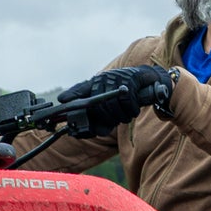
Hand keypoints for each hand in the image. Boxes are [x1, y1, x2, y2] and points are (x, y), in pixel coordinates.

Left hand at [57, 66, 174, 134]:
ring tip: (125, 117)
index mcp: (96, 84)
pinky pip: (128, 101)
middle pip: (98, 105)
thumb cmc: (126, 96)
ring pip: (113, 104)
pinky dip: (132, 111)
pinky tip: (133, 111)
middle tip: (114, 123)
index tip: (62, 100)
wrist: (148, 82)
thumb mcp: (110, 106)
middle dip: (107, 119)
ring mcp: (116, 78)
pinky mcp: (131, 79)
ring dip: (121, 116)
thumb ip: (99, 120)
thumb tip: (91, 133)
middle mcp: (104, 79)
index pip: (80, 89)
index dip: (72, 95)